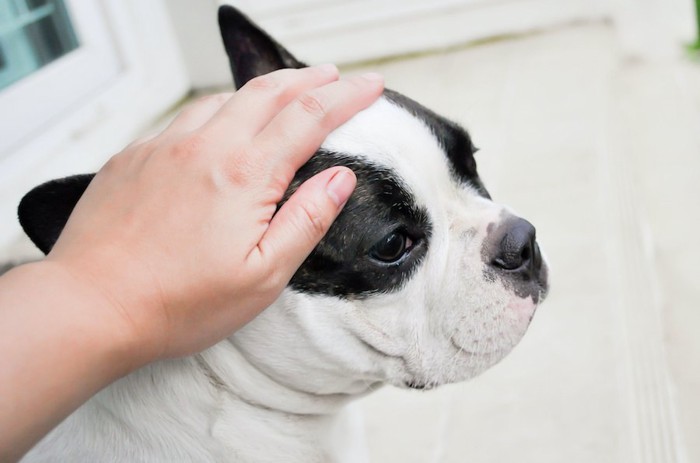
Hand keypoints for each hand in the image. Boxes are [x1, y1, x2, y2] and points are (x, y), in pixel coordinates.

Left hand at [44, 65, 383, 362]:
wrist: (90, 305)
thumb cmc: (178, 302)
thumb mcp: (263, 276)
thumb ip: (307, 219)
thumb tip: (340, 179)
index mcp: (244, 174)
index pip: (310, 117)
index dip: (347, 96)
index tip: (371, 85)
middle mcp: (205, 147)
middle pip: (268, 92)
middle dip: (309, 79)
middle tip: (333, 76)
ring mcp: (164, 146)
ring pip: (224, 98)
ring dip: (263, 90)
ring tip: (285, 94)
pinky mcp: (135, 156)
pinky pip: (185, 118)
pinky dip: (217, 111)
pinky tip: (221, 125)